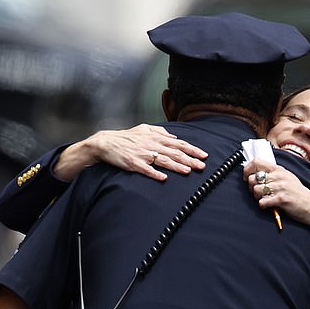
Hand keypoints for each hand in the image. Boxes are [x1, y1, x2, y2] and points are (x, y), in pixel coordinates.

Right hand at [55, 124, 207, 180]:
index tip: (204, 155)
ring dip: (176, 166)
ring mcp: (143, 154)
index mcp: (156, 137)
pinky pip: (146, 169)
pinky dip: (154, 174)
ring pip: (163, 160)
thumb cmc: (126, 138)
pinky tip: (163, 179)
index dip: (192, 149)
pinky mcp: (133, 163)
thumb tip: (174, 136)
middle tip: (202, 166)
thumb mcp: (144, 129)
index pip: (178, 143)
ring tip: (188, 171)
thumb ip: (160, 132)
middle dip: (190, 159)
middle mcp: (152, 145)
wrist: (105, 143)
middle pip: (174, 152)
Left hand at [243, 159, 309, 225]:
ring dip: (257, 197)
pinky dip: (262, 205)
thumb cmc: (298, 193)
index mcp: (279, 169)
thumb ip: (273, 174)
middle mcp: (279, 176)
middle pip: (253, 178)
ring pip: (256, 189)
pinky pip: (262, 201)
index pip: (256, 162)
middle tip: (257, 192)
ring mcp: (281, 187)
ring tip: (264, 199)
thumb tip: (256, 172)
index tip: (247, 177)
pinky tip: (268, 205)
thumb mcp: (287, 178)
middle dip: (251, 187)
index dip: (247, 169)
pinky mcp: (281, 199)